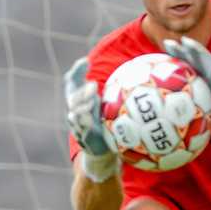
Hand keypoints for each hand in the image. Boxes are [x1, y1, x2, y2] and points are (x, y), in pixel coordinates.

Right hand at [64, 57, 118, 181]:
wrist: (101, 148)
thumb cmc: (106, 122)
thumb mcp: (110, 105)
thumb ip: (117, 91)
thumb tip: (138, 71)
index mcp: (80, 100)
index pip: (72, 82)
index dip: (77, 72)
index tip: (86, 61)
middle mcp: (75, 110)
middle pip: (73, 98)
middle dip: (82, 91)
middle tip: (94, 85)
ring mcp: (77, 125)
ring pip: (75, 114)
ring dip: (83, 107)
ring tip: (93, 101)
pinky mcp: (83, 138)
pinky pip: (82, 131)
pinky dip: (86, 126)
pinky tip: (93, 121)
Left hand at [163, 36, 210, 134]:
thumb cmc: (204, 96)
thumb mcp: (191, 89)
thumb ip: (174, 83)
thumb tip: (152, 77)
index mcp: (199, 68)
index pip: (186, 56)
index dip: (177, 50)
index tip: (167, 44)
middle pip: (203, 56)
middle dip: (195, 49)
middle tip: (186, 42)